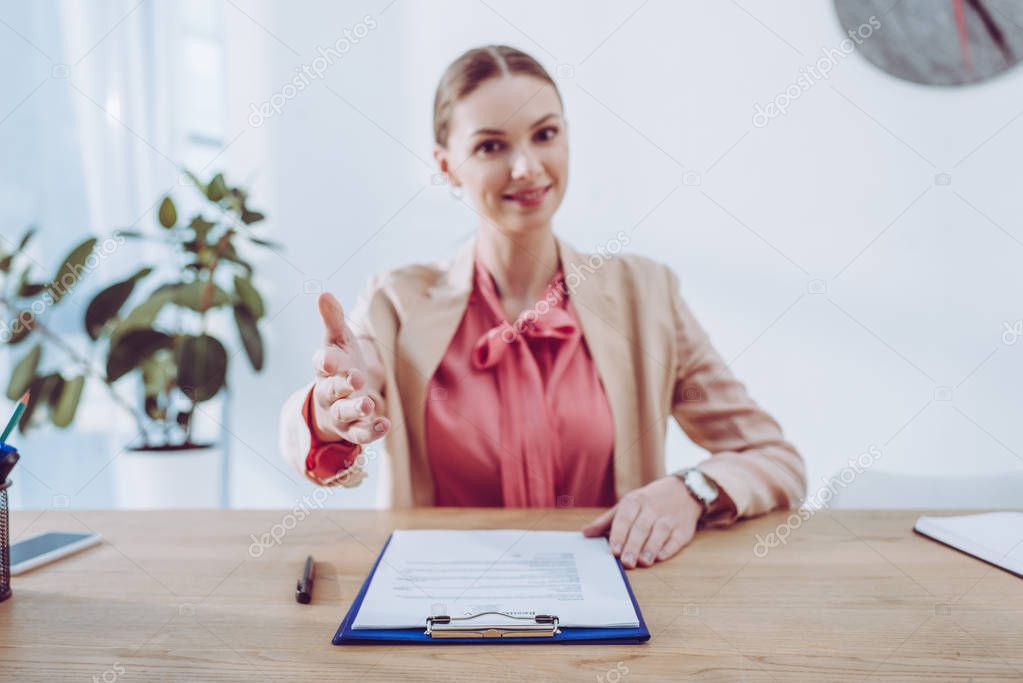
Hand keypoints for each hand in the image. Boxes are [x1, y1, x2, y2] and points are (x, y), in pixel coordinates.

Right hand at [310, 293, 389, 444]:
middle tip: (356, 378)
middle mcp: (328, 391)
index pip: (322, 363)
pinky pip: (360, 434)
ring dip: (355, 410)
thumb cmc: (340, 364)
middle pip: (331, 390)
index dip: (326, 361)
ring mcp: (340, 412)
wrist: (338, 398)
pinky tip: (385, 424)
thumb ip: (332, 320)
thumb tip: (323, 294)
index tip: (330, 359)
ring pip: (344, 414)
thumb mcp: (337, 340)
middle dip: (342, 386)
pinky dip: (371, 431)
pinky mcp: (353, 429)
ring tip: (368, 405)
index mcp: (325, 368)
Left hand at [582, 476, 702, 568]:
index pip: (625, 518)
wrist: (683, 490)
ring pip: (660, 532)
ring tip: (643, 562)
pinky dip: (669, 548)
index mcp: (635, 501)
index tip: (614, 550)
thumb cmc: (648, 502)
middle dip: (633, 546)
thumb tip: (585, 533)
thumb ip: (606, 521)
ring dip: (651, 547)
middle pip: (642, 527)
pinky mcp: (684, 528)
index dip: (619, 534)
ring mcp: (670, 517)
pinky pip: (676, 538)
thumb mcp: (627, 505)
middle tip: (626, 562)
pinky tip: (660, 556)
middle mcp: (653, 508)